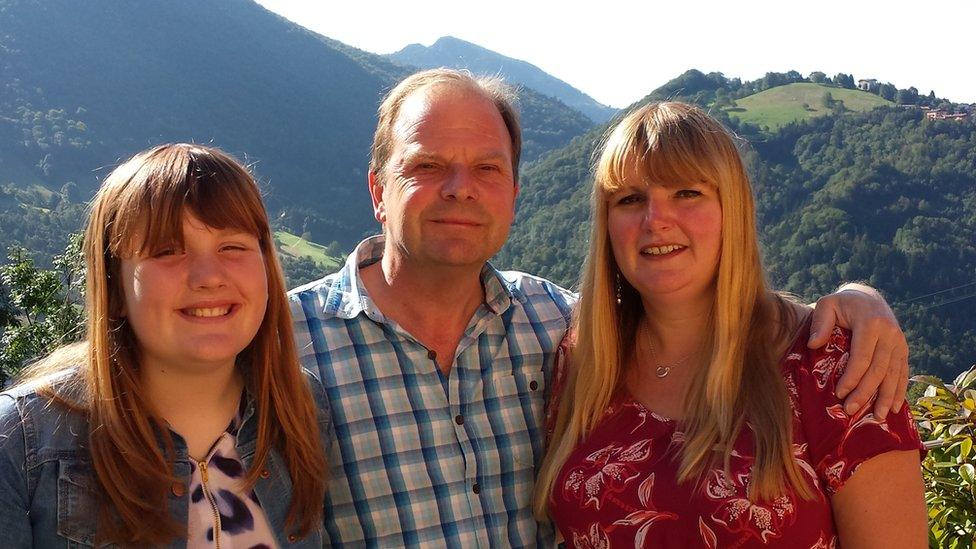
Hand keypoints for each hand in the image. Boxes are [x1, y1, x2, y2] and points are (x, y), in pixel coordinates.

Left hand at [808, 283, 908, 418]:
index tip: (839, 393)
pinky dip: (899, 391)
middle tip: (850, 410)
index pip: (862, 357)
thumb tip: (813, 345)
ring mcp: (900, 342)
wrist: (868, 296)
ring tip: (878, 417)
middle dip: (865, 392)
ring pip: (894, 374)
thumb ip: (820, 323)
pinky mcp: (903, 349)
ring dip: (886, 398)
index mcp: (871, 323)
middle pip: (878, 369)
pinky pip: (903, 373)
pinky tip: (896, 408)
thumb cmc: (842, 303)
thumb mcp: (827, 304)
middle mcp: (890, 333)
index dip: (852, 377)